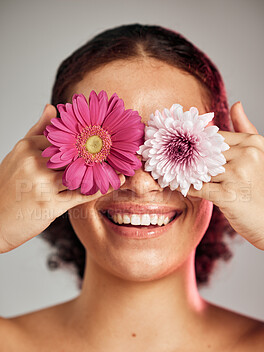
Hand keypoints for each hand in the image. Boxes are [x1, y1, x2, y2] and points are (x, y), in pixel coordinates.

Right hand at [0, 104, 124, 252]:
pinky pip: (80, 194)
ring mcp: (42, 184)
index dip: (89, 139)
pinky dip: (100, 188)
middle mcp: (35, 163)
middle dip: (100, 152)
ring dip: (103, 170)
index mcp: (28, 147)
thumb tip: (52, 107)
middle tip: (125, 148)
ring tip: (124, 165)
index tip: (110, 134)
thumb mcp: (18, 154)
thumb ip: (37, 131)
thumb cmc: (6, 187)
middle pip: (76, 153)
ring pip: (80, 172)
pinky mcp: (49, 206)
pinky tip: (115, 183)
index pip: (66, 138)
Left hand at [185, 101, 263, 250]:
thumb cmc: (261, 189)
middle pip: (204, 151)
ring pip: (198, 168)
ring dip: (183, 172)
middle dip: (185, 156)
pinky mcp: (228, 195)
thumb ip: (246, 128)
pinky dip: (187, 188)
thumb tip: (236, 103)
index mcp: (252, 143)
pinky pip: (198, 188)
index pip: (213, 137)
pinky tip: (180, 188)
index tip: (177, 143)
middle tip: (163, 156)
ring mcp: (237, 175)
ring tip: (170, 172)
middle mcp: (246, 155)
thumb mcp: (258, 155)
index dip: (194, 142)